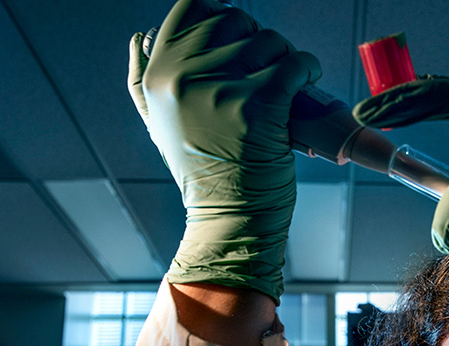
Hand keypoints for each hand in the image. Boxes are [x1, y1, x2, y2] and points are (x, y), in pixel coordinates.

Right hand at [129, 0, 320, 300]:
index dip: (222, 17)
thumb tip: (141, 34)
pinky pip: (295, 63)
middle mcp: (182, 77)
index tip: (239, 41)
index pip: (192, 7)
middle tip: (267, 71)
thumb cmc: (204, 175)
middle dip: (258, 41)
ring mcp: (221, 89)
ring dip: (286, 56)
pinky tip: (306, 80)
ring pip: (268, 41)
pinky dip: (308, 68)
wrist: (229, 221)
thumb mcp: (158, 124)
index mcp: (157, 75)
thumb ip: (144, 77)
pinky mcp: (259, 104)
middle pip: (235, 22)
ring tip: (286, 84)